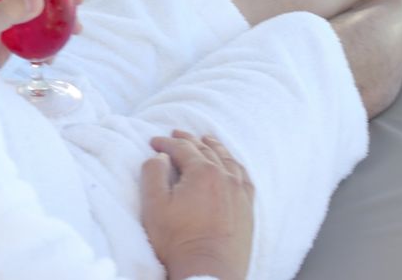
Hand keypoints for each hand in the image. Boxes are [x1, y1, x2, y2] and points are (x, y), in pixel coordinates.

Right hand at [141, 131, 254, 279]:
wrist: (209, 271)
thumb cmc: (179, 241)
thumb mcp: (154, 205)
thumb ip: (153, 174)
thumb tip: (159, 157)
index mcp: (202, 172)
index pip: (182, 148)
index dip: (165, 143)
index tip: (153, 142)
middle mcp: (225, 176)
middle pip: (205, 149)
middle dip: (188, 140)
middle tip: (175, 135)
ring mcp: (239, 192)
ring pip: (227, 160)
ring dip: (214, 147)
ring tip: (206, 140)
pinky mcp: (247, 208)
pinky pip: (244, 177)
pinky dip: (234, 165)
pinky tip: (231, 165)